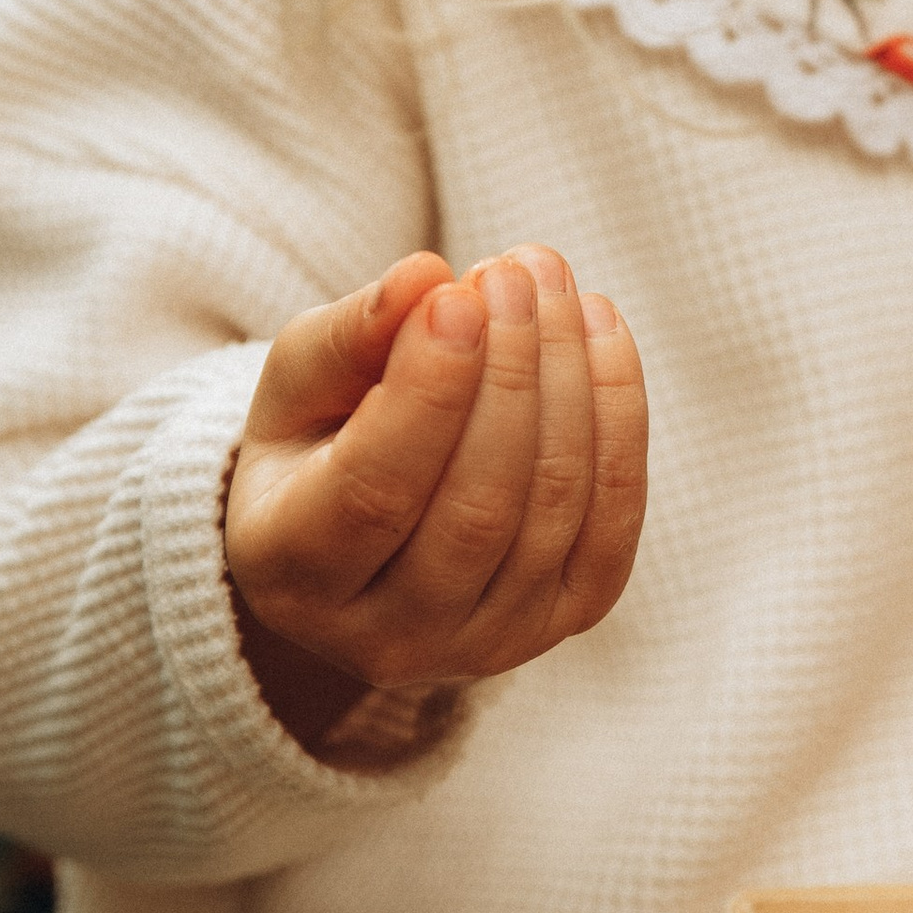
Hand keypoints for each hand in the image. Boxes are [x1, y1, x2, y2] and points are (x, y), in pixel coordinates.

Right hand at [225, 247, 647, 750]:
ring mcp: (486, 642)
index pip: (376, 492)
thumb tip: (424, 277)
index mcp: (294, 576)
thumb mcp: (297, 388)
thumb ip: (348, 337)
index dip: (430, 390)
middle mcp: (389, 637)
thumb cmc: (318, 445)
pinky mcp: (564, 620)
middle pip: (478, 504)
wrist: (365, 544)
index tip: (460, 293)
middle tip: (513, 270)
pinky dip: (618, 415)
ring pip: (553, 506)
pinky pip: (613, 519)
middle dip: (510, 371)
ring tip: (550, 282)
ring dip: (569, 378)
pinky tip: (600, 331)